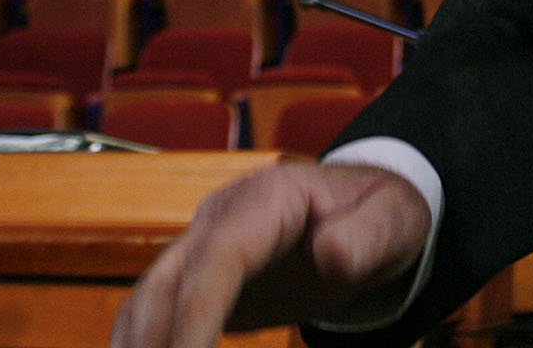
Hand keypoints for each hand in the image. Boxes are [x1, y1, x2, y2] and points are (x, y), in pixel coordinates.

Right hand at [110, 161, 429, 346]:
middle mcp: (221, 218)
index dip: (195, 315)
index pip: (218, 259)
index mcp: (267, 199)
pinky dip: (145, 346)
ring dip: (138, 347)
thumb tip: (330, 256)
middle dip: (152, 343)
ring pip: (148, 301)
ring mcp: (204, 246)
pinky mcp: (202, 278)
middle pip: (164, 284)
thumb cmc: (383, 213)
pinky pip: (158, 314)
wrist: (368, 212)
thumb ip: (367, 236)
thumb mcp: (395, 219)